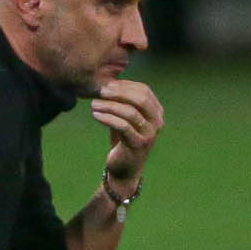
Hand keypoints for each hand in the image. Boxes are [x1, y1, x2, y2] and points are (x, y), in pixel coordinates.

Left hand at [92, 78, 163, 192]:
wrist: (124, 168)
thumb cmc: (123, 140)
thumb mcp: (124, 117)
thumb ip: (122, 101)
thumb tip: (108, 81)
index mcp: (156, 112)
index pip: (144, 91)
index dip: (125, 85)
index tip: (107, 84)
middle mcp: (157, 122)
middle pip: (140, 99)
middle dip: (119, 92)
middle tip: (101, 91)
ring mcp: (150, 134)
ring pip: (130, 112)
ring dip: (109, 106)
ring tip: (93, 104)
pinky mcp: (138, 145)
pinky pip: (123, 126)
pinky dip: (108, 118)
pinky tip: (95, 115)